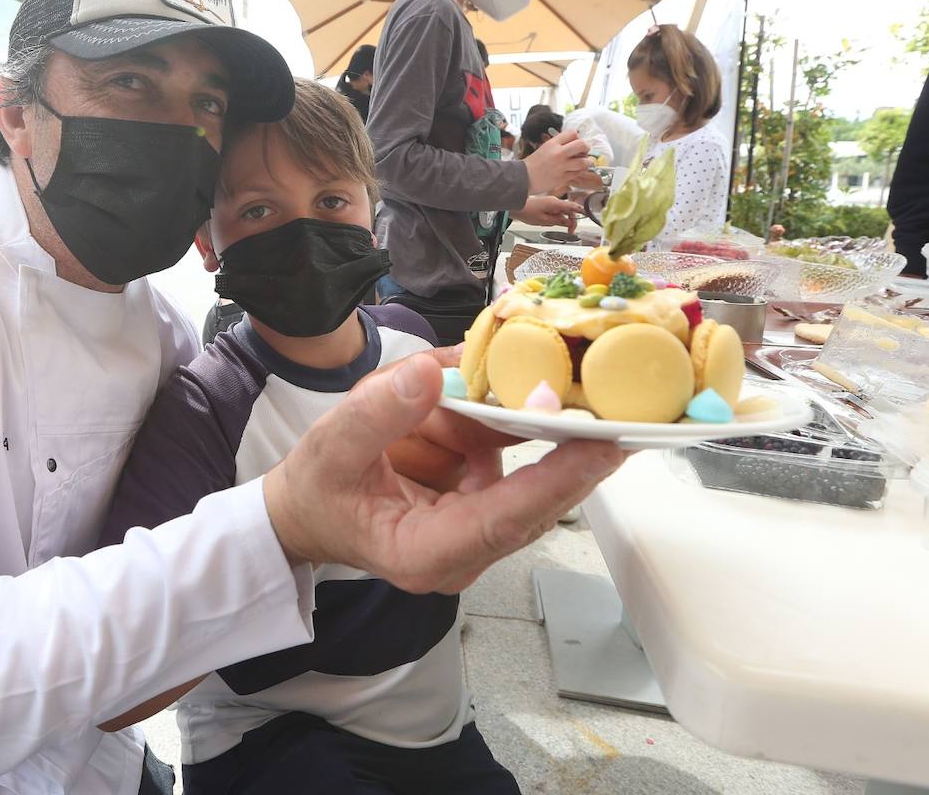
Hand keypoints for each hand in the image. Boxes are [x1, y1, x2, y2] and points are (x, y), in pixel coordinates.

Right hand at [261, 353, 625, 593]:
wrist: (307, 511)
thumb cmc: (316, 489)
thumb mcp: (329, 447)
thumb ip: (377, 413)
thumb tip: (432, 375)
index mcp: (423, 553)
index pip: (503, 521)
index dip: (555, 484)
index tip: (602, 449)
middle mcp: (460, 553)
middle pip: (530, 504)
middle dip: (571, 453)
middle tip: (621, 408)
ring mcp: (473, 532)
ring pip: (522, 475)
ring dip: (530, 427)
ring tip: (565, 383)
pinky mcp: (478, 504)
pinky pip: (507, 459)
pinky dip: (507, 421)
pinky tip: (511, 387)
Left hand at [512, 195, 582, 231]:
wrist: (515, 207)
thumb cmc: (527, 212)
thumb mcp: (544, 220)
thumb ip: (557, 221)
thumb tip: (568, 222)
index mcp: (555, 203)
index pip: (572, 206)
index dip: (581, 211)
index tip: (587, 216)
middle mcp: (555, 201)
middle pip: (570, 210)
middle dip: (572, 220)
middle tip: (570, 231)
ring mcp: (551, 202)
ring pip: (564, 211)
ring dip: (564, 220)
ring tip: (559, 227)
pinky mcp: (548, 205)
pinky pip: (557, 211)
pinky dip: (558, 217)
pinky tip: (552, 222)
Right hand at [524, 131, 594, 194]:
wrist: (522, 178)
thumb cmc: (532, 164)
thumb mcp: (544, 148)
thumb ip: (558, 145)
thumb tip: (573, 145)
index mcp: (553, 143)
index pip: (573, 133)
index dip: (577, 137)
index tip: (577, 142)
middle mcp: (559, 153)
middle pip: (582, 144)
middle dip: (587, 147)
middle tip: (585, 151)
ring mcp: (561, 166)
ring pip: (584, 161)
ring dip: (588, 162)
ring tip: (587, 163)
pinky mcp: (563, 178)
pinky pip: (578, 173)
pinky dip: (581, 171)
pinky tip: (578, 170)